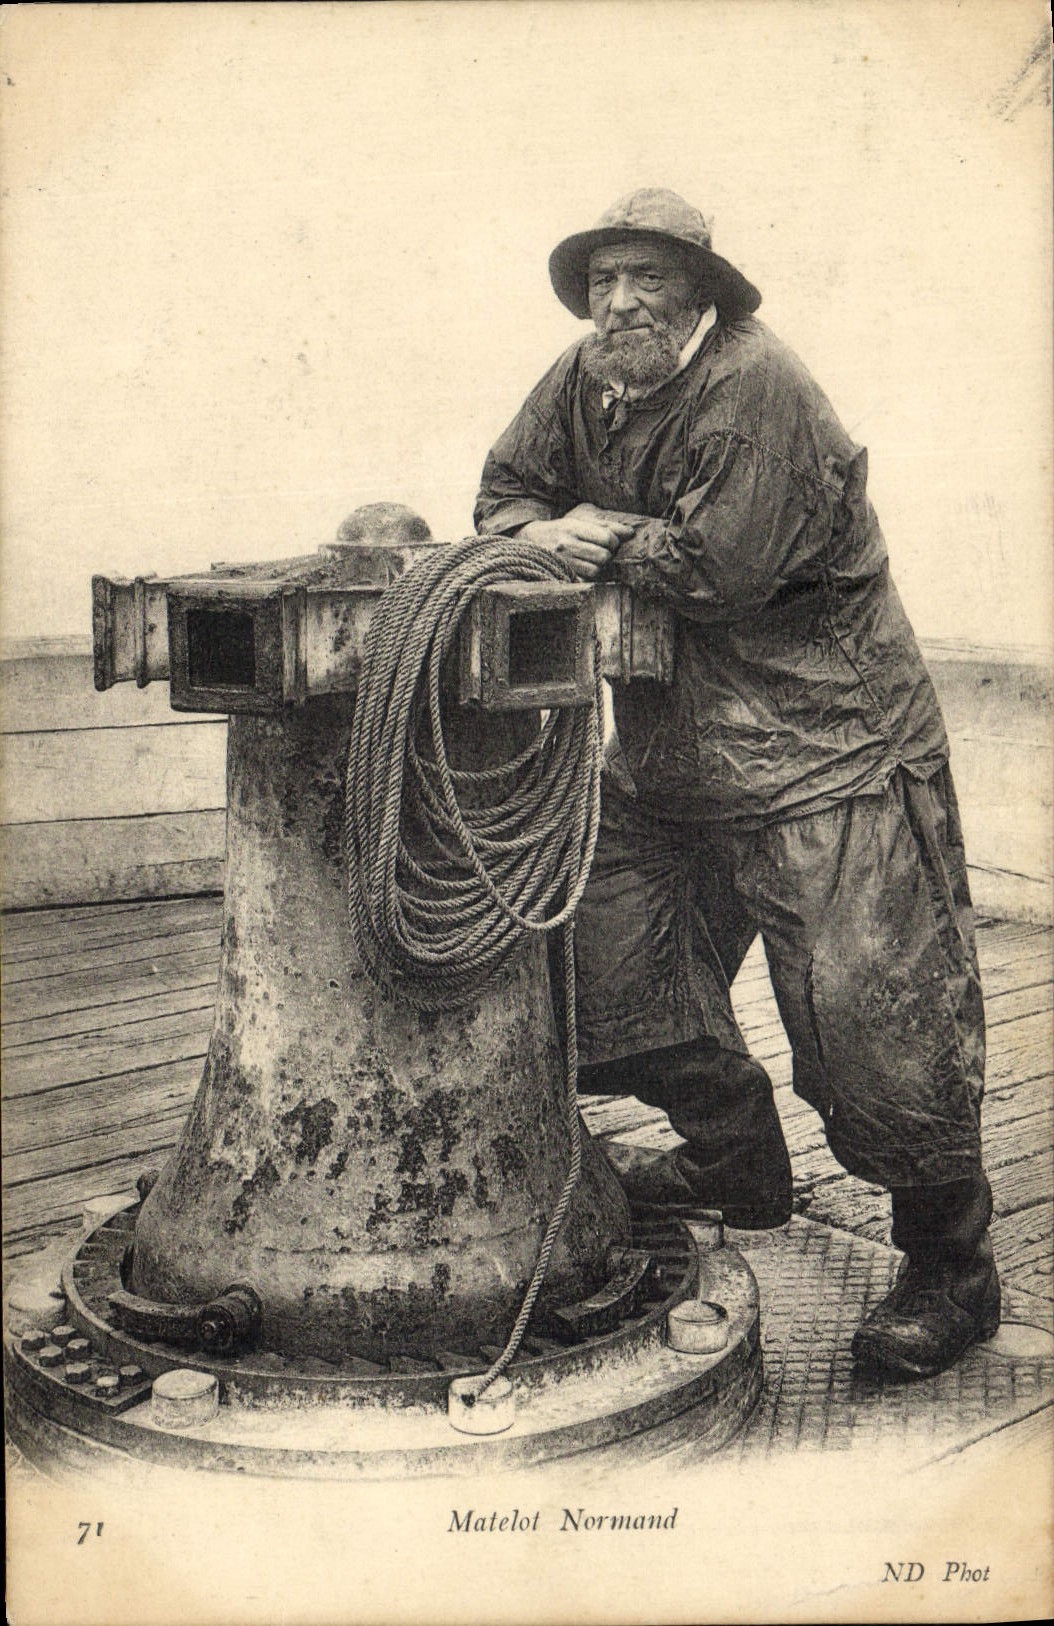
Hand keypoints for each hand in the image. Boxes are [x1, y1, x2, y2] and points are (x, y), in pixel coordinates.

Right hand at [517, 504, 637, 580]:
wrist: (527, 541)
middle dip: (607, 555)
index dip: (614, 542)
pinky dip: (588, 577)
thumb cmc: (559, 530)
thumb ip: (605, 525)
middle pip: (604, 556)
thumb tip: (630, 533)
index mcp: (573, 527)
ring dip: (599, 567)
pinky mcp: (560, 575)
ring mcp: (562, 562)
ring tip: (591, 561)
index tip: (610, 543)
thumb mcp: (579, 521)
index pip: (607, 538)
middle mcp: (567, 544)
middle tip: (602, 553)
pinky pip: (585, 580)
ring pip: (596, 570)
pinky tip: (584, 570)